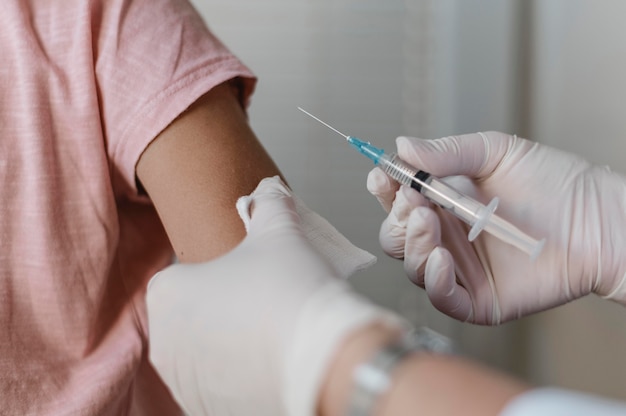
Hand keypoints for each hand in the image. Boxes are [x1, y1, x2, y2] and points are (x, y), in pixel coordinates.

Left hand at [146, 176, 399, 415]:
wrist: (324, 359)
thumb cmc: (292, 294)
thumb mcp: (279, 233)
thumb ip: (268, 204)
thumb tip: (269, 191)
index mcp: (166, 296)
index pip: (183, 276)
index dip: (217, 273)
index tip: (244, 276)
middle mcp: (164, 345)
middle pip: (192, 316)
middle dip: (221, 309)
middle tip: (261, 302)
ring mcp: (185, 385)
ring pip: (204, 353)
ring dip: (227, 344)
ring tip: (269, 334)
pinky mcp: (208, 411)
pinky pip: (218, 386)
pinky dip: (238, 376)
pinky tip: (270, 363)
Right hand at [367, 132, 625, 323]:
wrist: (598, 221)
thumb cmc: (555, 184)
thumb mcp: (496, 153)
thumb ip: (446, 151)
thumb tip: (401, 145)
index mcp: (445, 202)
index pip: (397, 199)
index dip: (385, 188)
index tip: (384, 175)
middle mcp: (446, 236)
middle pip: (396, 234)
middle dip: (397, 216)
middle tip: (415, 200)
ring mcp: (459, 269)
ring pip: (411, 264)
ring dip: (413, 243)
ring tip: (432, 222)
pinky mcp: (477, 299)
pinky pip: (440, 297)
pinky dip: (432, 279)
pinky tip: (440, 257)